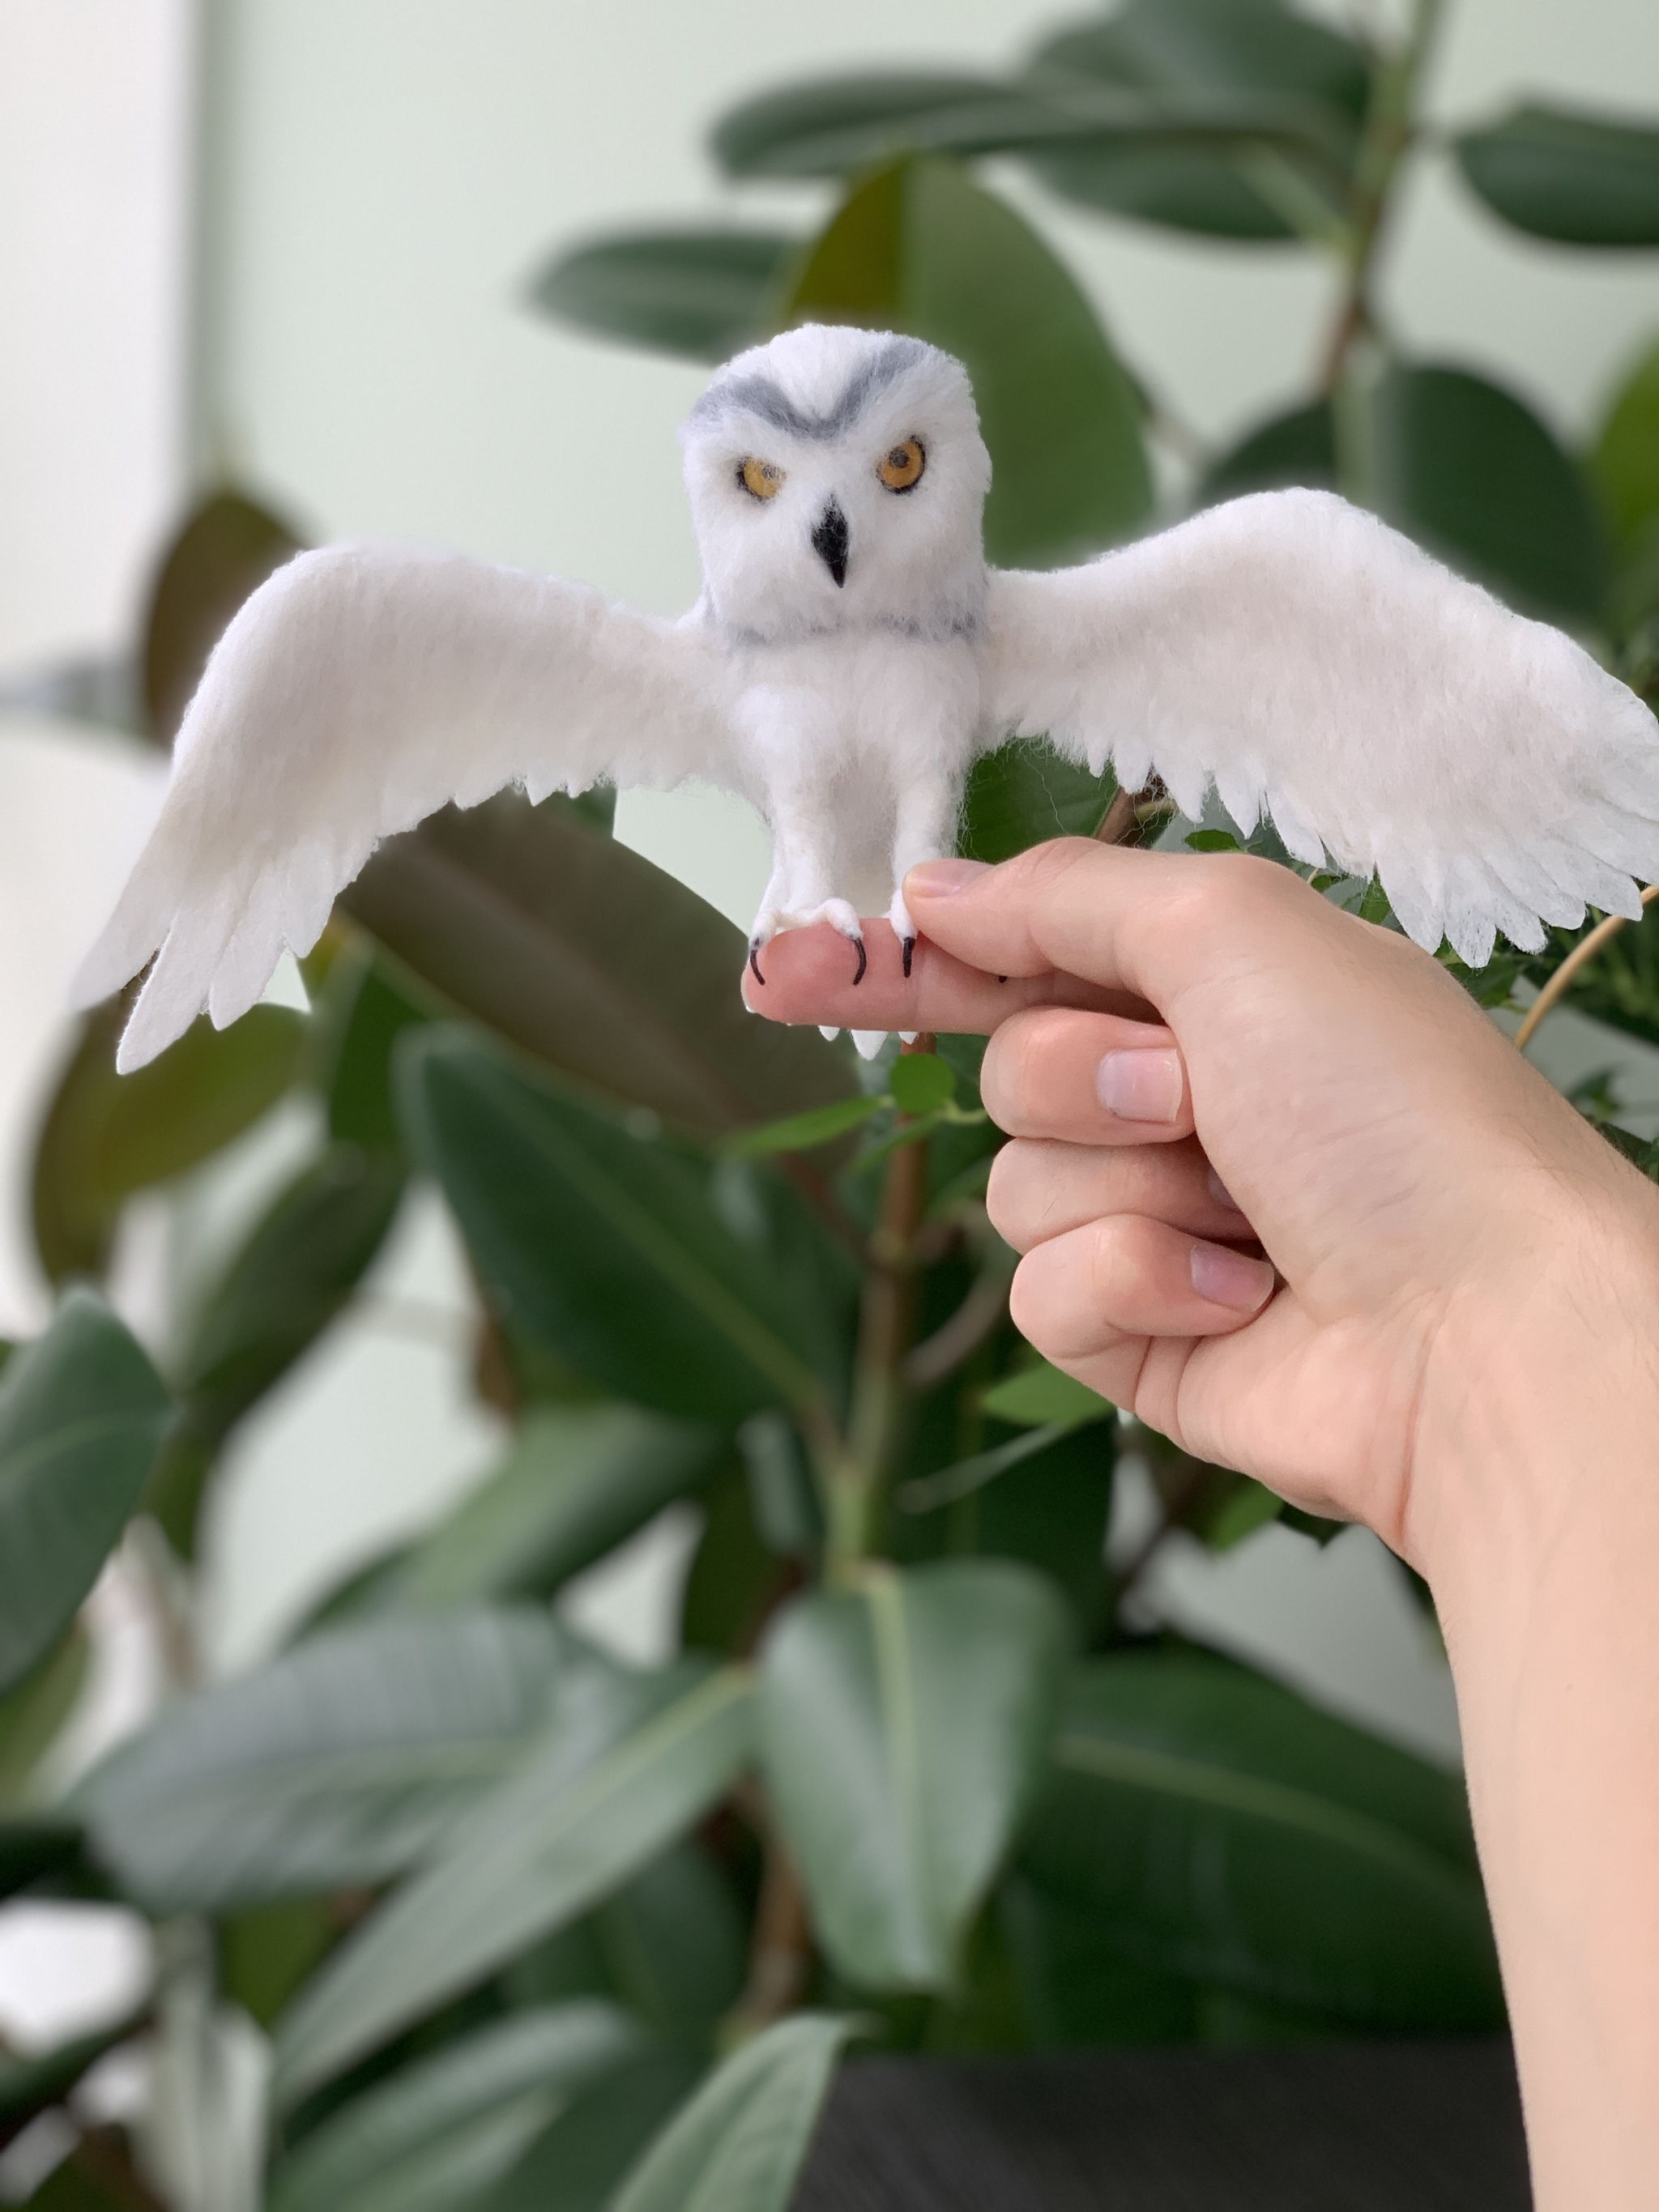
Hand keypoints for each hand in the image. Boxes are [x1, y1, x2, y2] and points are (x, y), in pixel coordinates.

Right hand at [744, 839, 1658, 1570]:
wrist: (1484, 1329)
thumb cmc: (1394, 1113)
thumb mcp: (1236, 933)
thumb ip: (1072, 896)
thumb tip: (940, 890)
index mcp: (1215, 990)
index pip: (1019, 959)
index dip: (906, 962)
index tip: (787, 969)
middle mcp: (1185, 1103)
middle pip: (1006, 1070)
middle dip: (1082, 1078)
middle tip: (1191, 1096)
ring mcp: (1162, 1224)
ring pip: (1017, 1189)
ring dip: (1124, 1190)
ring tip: (1244, 1213)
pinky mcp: (1144, 1337)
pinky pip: (1045, 1297)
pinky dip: (1137, 1286)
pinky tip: (1241, 1297)